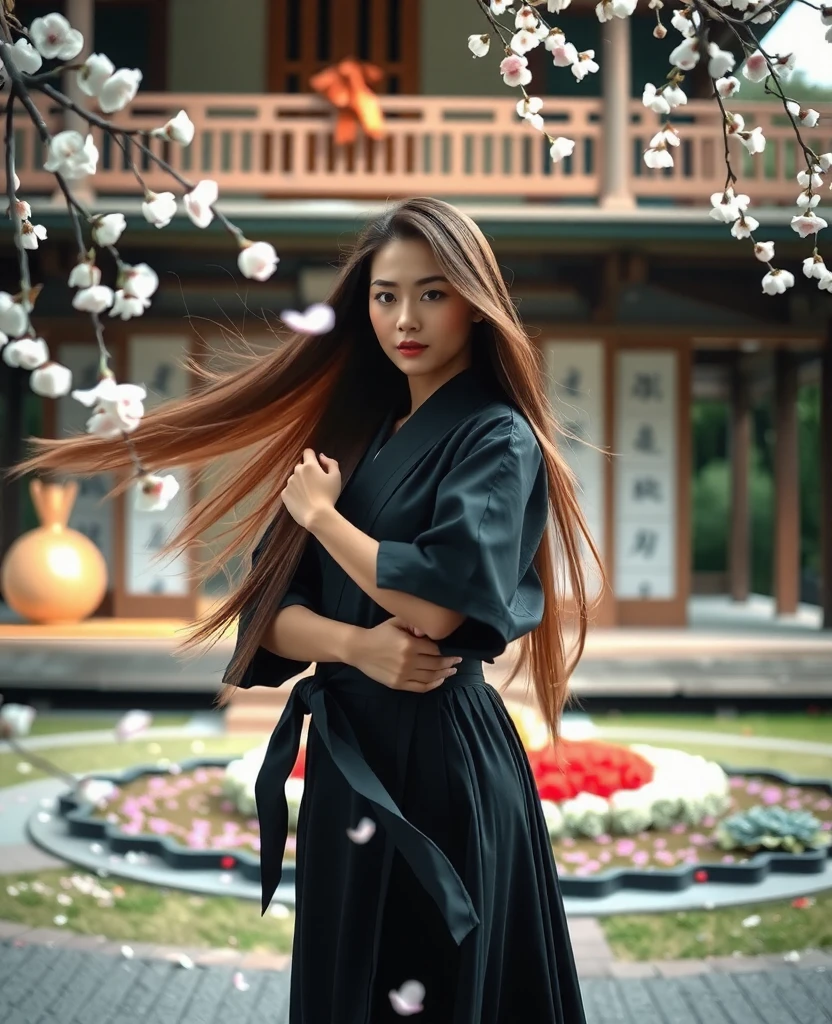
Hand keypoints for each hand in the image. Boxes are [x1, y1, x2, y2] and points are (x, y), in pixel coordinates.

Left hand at [280, 449, 341, 530]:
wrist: (317, 515)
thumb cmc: (329, 495)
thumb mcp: (336, 477)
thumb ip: (331, 463)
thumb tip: (321, 456)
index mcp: (309, 465)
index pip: (308, 452)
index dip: (312, 456)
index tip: (317, 463)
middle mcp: (296, 471)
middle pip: (301, 466)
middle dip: (307, 471)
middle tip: (315, 483)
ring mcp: (289, 483)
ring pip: (294, 479)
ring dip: (300, 482)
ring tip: (308, 494)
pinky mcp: (284, 494)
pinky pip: (289, 490)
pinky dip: (294, 493)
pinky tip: (302, 501)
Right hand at [347, 617, 461, 692]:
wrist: (359, 649)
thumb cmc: (380, 633)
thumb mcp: (397, 622)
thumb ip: (414, 624)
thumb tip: (431, 628)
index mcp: (409, 644)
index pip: (436, 650)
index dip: (447, 652)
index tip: (455, 651)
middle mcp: (408, 661)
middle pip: (436, 664)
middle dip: (449, 663)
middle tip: (457, 661)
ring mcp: (403, 674)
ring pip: (431, 677)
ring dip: (444, 674)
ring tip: (452, 671)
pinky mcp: (398, 684)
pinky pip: (420, 687)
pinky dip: (433, 685)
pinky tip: (439, 680)